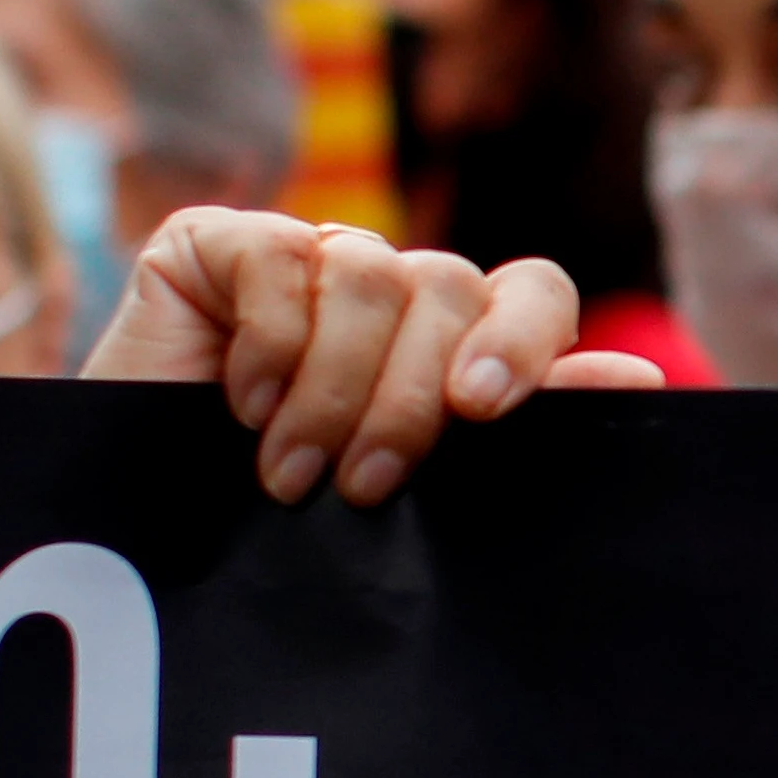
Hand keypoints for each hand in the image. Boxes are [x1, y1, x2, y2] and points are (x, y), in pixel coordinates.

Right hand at [83, 210, 663, 503]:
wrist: (135, 535)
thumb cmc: (280, 525)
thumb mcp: (410, 490)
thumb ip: (516, 428)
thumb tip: (643, 379)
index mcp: (450, 341)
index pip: (532, 292)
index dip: (526, 337)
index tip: (488, 405)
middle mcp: (390, 288)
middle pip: (452, 288)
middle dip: (410, 400)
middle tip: (363, 486)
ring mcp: (307, 255)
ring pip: (371, 272)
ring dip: (333, 389)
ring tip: (289, 473)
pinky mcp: (219, 242)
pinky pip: (279, 258)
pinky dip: (268, 342)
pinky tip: (240, 405)